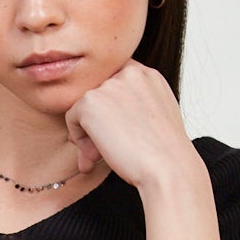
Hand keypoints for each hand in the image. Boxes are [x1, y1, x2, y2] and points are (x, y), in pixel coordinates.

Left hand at [63, 60, 193, 191]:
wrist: (168, 167)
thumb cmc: (164, 153)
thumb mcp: (155, 117)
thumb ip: (133, 106)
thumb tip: (106, 117)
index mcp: (147, 75)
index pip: (115, 81)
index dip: (110, 108)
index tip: (116, 132)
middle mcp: (129, 72)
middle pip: (98, 93)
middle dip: (98, 122)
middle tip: (105, 149)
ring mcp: (110, 84)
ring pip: (84, 106)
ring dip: (89, 132)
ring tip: (100, 155)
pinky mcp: (91, 101)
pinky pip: (72, 117)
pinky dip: (79, 138)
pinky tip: (96, 155)